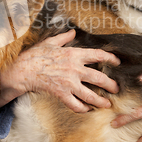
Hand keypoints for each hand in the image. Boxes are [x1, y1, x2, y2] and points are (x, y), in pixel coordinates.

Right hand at [0, 29, 119, 111]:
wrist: (23, 70)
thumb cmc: (36, 55)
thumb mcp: (51, 42)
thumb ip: (64, 38)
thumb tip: (73, 32)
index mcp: (74, 54)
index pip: (98, 55)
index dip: (110, 59)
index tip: (117, 62)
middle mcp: (75, 69)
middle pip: (99, 78)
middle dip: (111, 85)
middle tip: (116, 89)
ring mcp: (69, 83)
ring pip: (90, 95)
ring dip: (101, 101)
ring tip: (107, 104)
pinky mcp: (61, 94)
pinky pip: (76, 105)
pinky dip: (83, 109)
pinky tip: (87, 109)